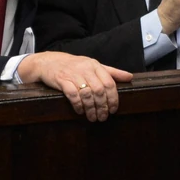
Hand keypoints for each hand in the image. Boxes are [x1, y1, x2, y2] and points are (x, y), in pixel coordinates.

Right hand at [18, 52, 132, 121]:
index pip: (109, 83)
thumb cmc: (75, 65)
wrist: (49, 62)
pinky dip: (78, 105)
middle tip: (103, 117)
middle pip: (99, 90)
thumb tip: (130, 77)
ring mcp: (73, 74)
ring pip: (87, 94)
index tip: (114, 109)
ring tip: (92, 117)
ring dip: (91, 109)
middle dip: (103, 106)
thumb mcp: (93, 65)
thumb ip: (111, 72)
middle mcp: (86, 69)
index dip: (113, 98)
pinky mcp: (62, 80)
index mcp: (95, 66)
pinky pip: (73, 94)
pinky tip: (80, 111)